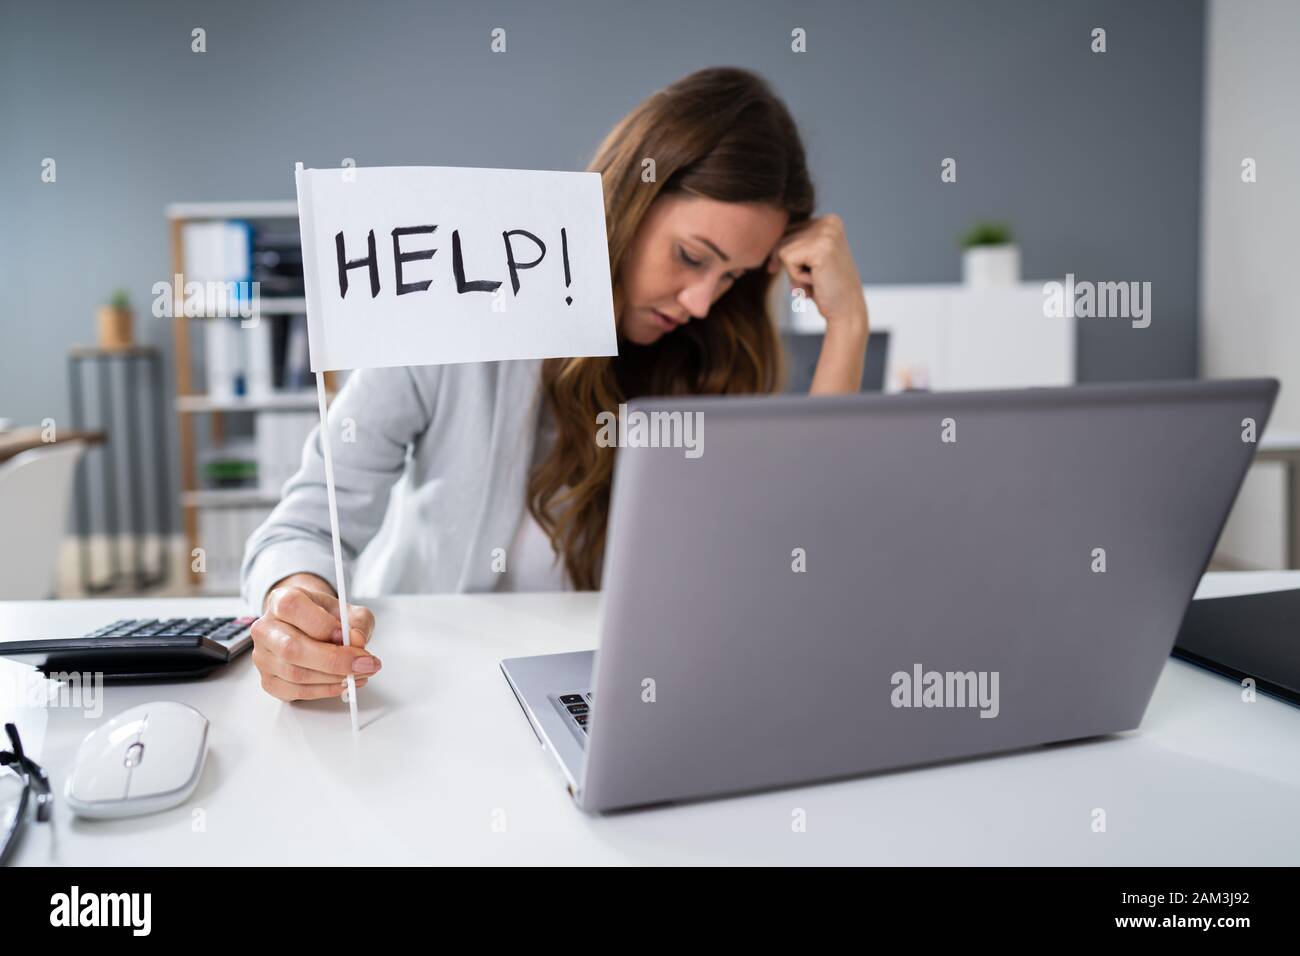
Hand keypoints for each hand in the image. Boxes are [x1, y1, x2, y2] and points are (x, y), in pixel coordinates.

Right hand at [251, 575, 378, 701]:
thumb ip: (358, 622)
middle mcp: (265, 629)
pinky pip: (297, 692)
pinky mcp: (269, 681)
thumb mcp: (349, 611)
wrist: (310, 627)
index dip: (322, 624)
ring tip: (360, 673)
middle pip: (292, 648)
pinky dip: (326, 690)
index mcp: (280, 600)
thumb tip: (357, 642)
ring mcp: (263, 657)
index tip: (349, 636)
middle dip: (335, 660)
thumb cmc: (327, 618)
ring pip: (296, 674)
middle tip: (365, 663)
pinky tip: (345, 683)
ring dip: (334, 678)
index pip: (292, 608)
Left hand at [769, 213, 867, 331]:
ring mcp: (826, 232)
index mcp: (830, 220)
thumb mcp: (810, 259)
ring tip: (816, 281)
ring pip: (782, 249)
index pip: (787, 229)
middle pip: (783, 237)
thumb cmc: (825, 288)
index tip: (801, 272)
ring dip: (793, 272)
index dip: (785, 255)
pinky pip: (786, 258)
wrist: (846, 311)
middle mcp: (829, 221)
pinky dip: (795, 277)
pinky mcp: (820, 247)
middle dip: (790, 265)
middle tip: (814, 280)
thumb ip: (795, 242)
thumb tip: (762, 237)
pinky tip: (816, 282)